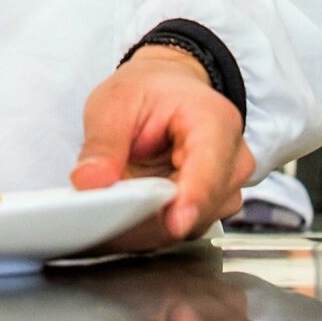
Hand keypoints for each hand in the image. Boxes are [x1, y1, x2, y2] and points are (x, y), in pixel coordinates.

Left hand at [72, 46, 253, 250]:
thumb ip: (103, 143)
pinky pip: (183, 230)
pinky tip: (129, 214)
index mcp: (215, 121)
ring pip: (192, 225)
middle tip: (109, 211)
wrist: (167, 90)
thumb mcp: (116, 101)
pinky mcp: (211, 209)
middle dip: (154, 215)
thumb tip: (90, 182)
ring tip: (116, 207)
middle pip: (202, 206)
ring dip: (151, 225)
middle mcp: (231, 159)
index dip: (192, 199)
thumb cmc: (150, 92)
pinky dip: (153, 228)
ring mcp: (225, 188)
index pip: (210, 168)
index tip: (173, 222)